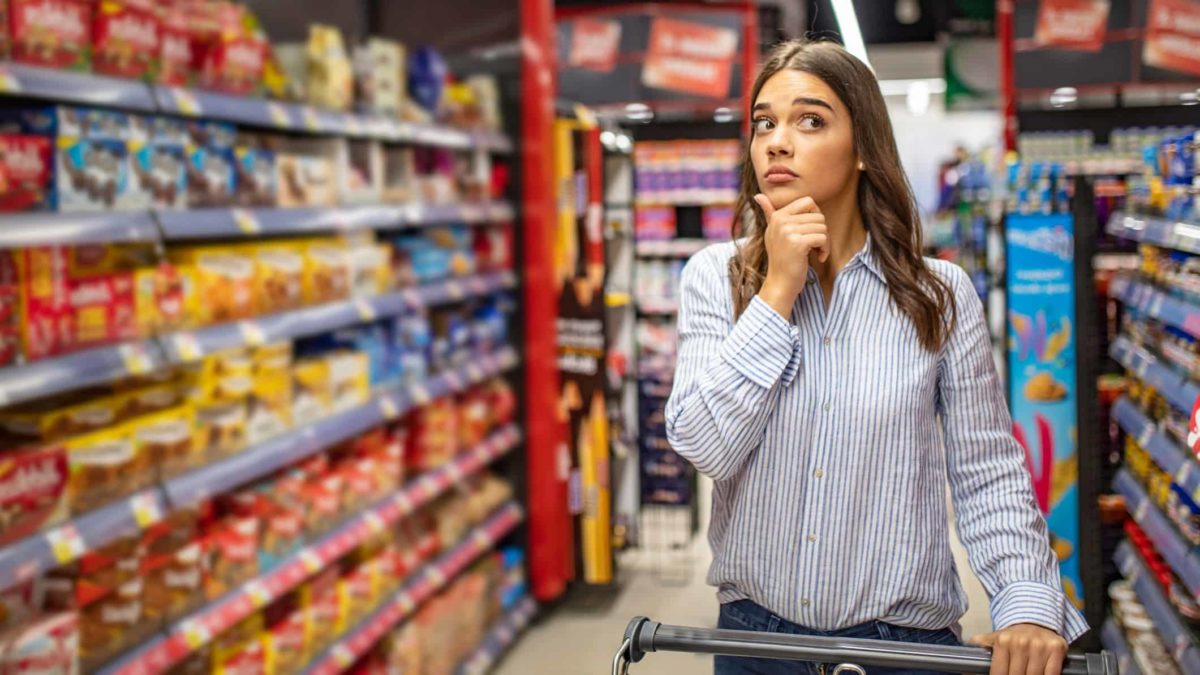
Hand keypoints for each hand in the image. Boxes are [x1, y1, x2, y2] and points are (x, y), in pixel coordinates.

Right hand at [754, 194, 827, 317]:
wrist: (780, 283)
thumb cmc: (781, 259)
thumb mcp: (774, 233)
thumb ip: (769, 214)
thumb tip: (758, 195)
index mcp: (777, 216)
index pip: (808, 201)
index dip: (816, 216)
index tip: (811, 231)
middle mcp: (781, 221)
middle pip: (818, 215)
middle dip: (822, 231)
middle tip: (815, 245)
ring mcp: (788, 231)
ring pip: (823, 227)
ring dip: (824, 242)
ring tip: (815, 252)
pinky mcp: (797, 243)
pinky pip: (823, 238)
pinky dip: (825, 250)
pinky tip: (818, 258)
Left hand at [970, 624, 1067, 674]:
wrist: (1036, 622)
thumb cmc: (1014, 637)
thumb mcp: (995, 638)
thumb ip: (982, 645)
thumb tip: (967, 653)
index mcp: (1003, 641)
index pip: (999, 673)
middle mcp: (1021, 643)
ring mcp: (1039, 646)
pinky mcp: (1056, 648)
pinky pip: (1052, 673)